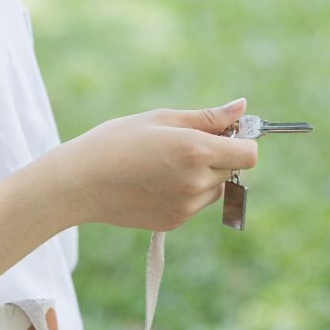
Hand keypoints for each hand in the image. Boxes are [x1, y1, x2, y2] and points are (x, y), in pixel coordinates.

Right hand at [52, 98, 257, 230]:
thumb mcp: (161, 119)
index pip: (249, 153)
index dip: (240, 141)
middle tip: (182, 145)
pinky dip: (185, 191)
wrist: (80, 183)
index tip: (221, 133)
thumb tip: (243, 108)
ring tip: (164, 164)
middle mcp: (197, 182)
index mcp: (196, 151)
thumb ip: (207, 117)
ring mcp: (187, 206)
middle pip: (233, 169)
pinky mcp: (175, 222)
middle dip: (218, 155)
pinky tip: (154, 182)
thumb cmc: (115, 142)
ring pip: (215, 188)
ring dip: (203, 175)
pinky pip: (195, 203)